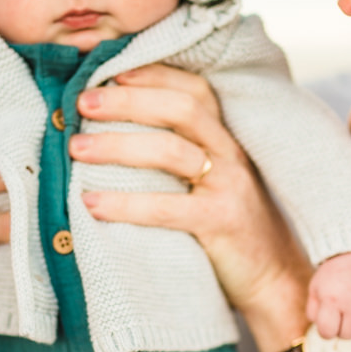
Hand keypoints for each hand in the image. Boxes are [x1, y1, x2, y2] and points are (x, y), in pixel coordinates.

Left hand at [71, 64, 311, 327]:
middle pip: (179, 108)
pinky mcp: (222, 222)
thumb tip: (111, 136)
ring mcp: (229, 186)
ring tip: (76, 150)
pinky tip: (91, 204)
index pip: (193, 89)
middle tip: (81, 104)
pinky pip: (167, 207)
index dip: (151, 75)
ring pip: (170, 150)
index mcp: (225, 138)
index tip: (108, 72)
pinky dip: (125, 204)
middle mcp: (230, 154)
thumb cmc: (228, 229)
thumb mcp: (210, 182)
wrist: (274, 279)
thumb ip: (178, 157)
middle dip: (126, 101)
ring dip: (117, 145)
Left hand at [306, 252, 350, 351]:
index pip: (328, 332)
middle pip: (347, 335)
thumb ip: (313, 311)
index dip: (326, 331)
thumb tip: (321, 331)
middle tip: (343, 317)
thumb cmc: (334, 274)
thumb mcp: (315, 288)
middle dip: (342, 330)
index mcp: (332, 299)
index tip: (328, 324)